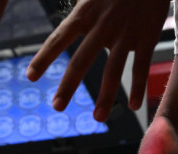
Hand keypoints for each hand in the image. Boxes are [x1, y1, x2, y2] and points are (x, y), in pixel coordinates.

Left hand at [26, 0, 169, 120]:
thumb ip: (77, 11)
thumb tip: (60, 24)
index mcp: (85, 13)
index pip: (58, 38)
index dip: (44, 58)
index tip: (30, 76)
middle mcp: (102, 26)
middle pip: (82, 60)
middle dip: (68, 86)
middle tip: (56, 106)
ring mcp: (125, 33)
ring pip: (113, 70)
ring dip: (105, 97)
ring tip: (98, 118)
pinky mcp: (147, 36)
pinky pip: (141, 67)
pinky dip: (138, 88)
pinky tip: (133, 106)